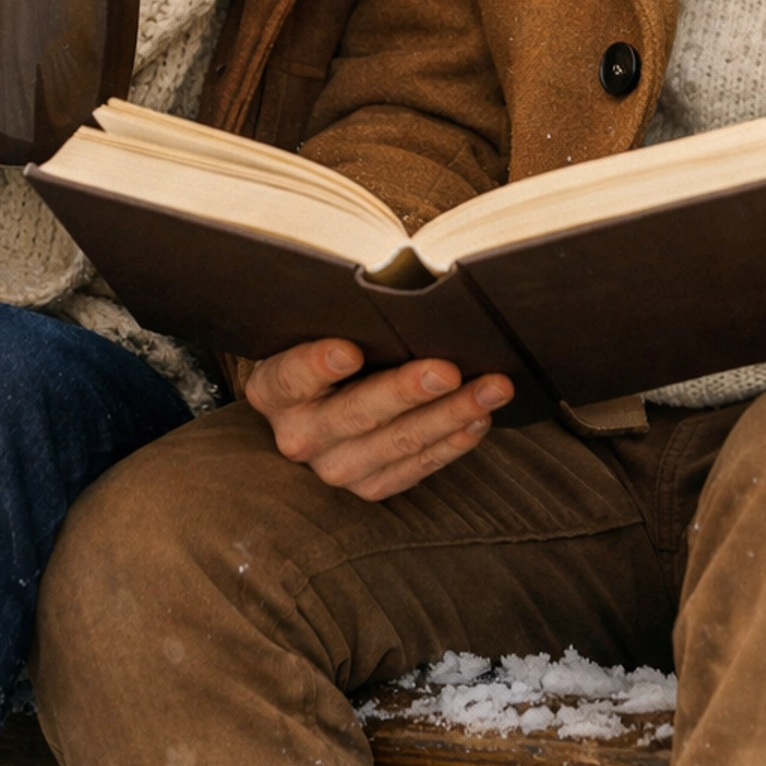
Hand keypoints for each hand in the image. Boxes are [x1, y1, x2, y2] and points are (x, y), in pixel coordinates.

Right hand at [243, 339, 512, 501]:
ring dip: (449, 415)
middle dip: (406, 391)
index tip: (349, 349)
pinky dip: (452, 443)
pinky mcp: (369, 487)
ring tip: (491, 389)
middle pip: (354, 414)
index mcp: (273, 389)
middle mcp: (298, 434)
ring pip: (395, 444)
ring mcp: (333, 467)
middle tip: (448, 370)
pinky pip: (415, 468)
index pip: (292, 376)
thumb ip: (348, 312)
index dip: (318, 364)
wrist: (321, 398)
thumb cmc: (329, 338)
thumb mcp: (321, 323)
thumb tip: (406, 278)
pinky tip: (479, 418)